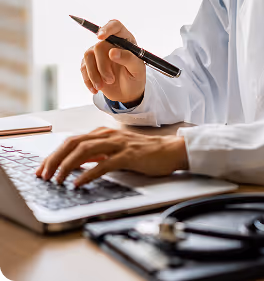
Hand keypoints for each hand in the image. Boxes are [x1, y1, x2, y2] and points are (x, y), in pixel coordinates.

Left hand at [35, 127, 188, 186]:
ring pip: (85, 151)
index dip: (54, 154)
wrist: (169, 150)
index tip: (43, 168)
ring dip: (67, 166)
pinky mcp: (128, 155)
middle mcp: (108, 135)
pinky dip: (88, 173)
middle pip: (74, 143)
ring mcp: (118, 144)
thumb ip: (98, 154)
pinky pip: (104, 164)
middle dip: (54, 159)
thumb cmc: (144, 152)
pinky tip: (79, 183)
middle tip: (43, 175)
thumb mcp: (116, 150)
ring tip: (57, 180)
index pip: (72, 141)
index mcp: (103, 133)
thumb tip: (76, 164)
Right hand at [81, 19, 145, 103]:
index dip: (107, 29)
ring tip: (102, 86)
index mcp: (125, 40)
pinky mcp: (90, 63)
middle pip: (99, 46)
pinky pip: (83, 67)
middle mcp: (110, 43)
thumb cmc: (135, 78)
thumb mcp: (138, 70)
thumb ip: (128, 59)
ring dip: (94, 74)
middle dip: (102, 66)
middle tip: (110, 80)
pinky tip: (95, 89)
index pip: (115, 26)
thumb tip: (113, 52)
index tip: (100, 37)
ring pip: (88, 55)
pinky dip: (88, 80)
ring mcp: (99, 53)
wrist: (128, 93)